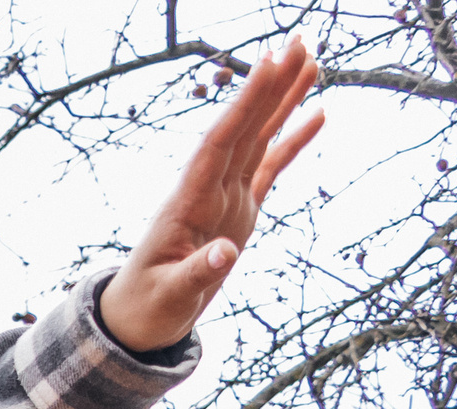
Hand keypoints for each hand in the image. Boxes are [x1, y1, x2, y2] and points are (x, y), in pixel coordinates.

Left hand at [99, 36, 323, 353]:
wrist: (138, 319)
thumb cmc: (148, 307)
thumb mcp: (170, 297)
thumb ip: (197, 274)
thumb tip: (227, 254)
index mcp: (188, 204)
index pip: (220, 143)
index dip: (245, 105)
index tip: (268, 65)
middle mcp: (207, 192)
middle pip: (242, 129)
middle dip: (269, 86)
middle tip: (298, 41)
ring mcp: (224, 199)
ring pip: (258, 139)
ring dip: (283, 101)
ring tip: (311, 60)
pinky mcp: (238, 211)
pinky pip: (270, 168)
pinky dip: (294, 140)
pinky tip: (319, 114)